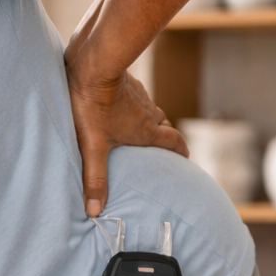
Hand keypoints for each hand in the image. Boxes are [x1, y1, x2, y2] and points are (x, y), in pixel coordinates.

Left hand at [66, 53, 188, 216]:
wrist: (92, 64)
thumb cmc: (92, 106)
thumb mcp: (91, 147)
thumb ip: (94, 178)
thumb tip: (94, 211)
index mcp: (146, 131)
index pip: (175, 142)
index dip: (181, 152)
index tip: (185, 158)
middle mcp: (148, 113)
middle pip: (164, 126)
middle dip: (165, 138)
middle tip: (159, 149)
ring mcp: (140, 96)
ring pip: (151, 111)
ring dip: (149, 121)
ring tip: (138, 131)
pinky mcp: (128, 82)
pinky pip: (137, 97)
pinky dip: (133, 105)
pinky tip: (119, 107)